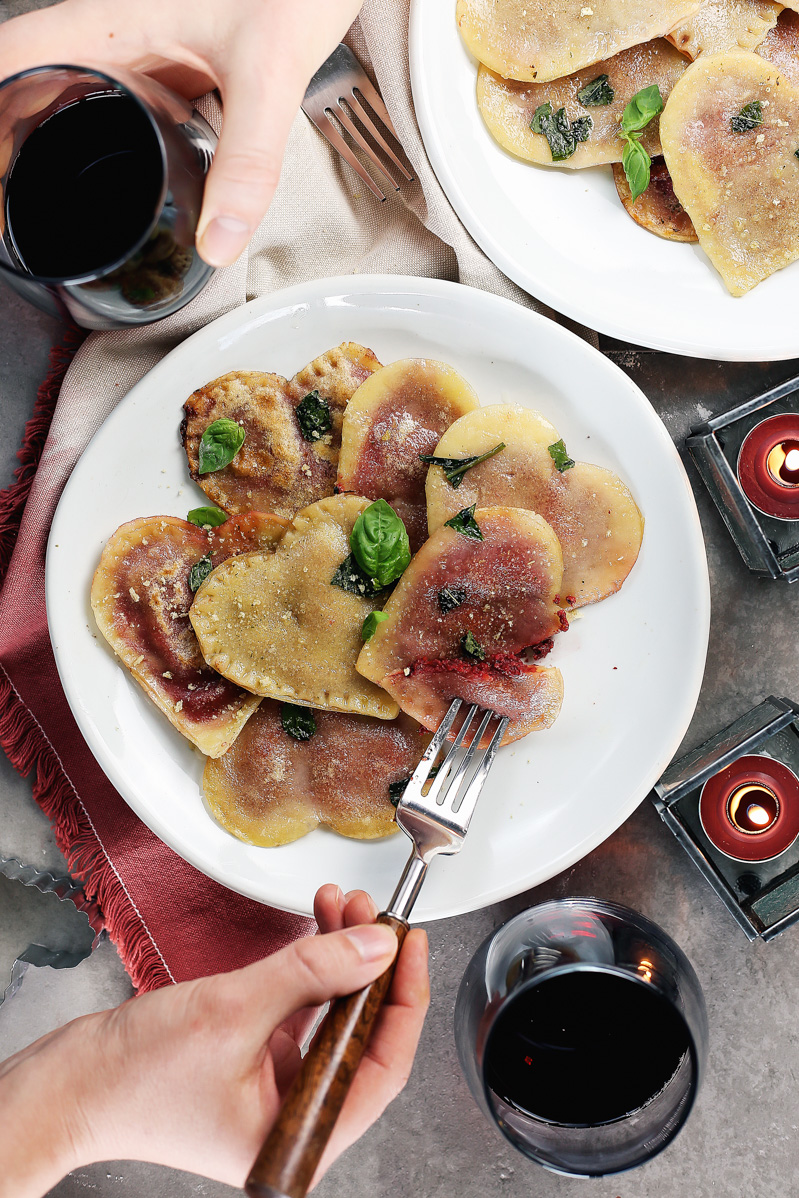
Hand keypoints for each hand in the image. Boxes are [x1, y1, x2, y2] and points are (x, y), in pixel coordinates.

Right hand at [0, 0, 363, 264]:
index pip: (12, 60)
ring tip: (54, 204)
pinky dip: (116, 140)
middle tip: (15, 214)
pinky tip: (134, 176)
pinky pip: (130, 102)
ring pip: (79, 93)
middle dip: (15, 145)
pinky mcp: (181, 58)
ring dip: (58, 143)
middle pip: (36, 85)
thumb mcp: (268, 74)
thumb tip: (219, 241)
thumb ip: (247, 163)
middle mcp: (117, 32)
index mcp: (109, 23)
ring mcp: (147, 45)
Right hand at [0, 886, 428, 1195]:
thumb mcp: (236, 1010)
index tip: (409, 946)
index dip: (404, 1000)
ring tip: (342, 905)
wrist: (70, 1083)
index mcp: (299, 1138)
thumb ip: (314, 972)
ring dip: (339, 958)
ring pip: (333, 1019)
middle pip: (360, 1038)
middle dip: (367, 966)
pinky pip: (302, 1014)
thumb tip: (376, 946)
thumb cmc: (135, 1077)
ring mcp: (275, 1096)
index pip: (383, 1067)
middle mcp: (294, 1122)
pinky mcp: (256, 1068)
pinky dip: (310, 971)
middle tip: (372, 913)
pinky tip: (318, 929)